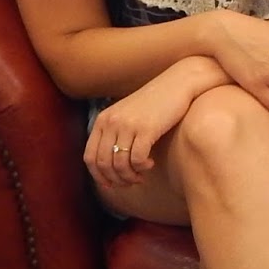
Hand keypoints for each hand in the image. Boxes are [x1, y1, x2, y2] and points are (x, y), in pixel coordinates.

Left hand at [85, 68, 195, 189]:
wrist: (179, 83)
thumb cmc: (155, 102)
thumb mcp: (128, 114)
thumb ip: (115, 133)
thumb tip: (109, 168)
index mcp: (103, 119)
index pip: (89, 157)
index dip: (98, 175)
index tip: (110, 184)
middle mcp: (112, 122)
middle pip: (104, 164)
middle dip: (115, 179)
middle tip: (129, 183)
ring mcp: (128, 125)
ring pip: (120, 165)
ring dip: (130, 176)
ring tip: (141, 176)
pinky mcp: (146, 129)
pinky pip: (137, 159)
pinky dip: (142, 167)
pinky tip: (151, 164)